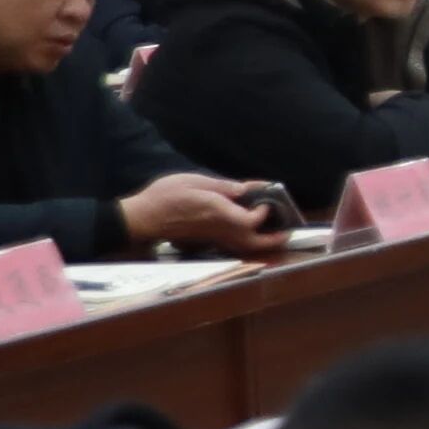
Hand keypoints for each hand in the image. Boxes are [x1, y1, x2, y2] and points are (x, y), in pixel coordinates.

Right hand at [123, 178, 280, 254]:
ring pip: (245, 247)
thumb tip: (244, 190)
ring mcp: (213, 238)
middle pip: (254, 242)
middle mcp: (219, 229)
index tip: (267, 200)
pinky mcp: (206, 242)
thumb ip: (222, 186)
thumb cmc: (165, 196)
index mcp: (219, 213)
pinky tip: (249, 234)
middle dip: (274, 239)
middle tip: (287, 231)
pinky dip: (246, 242)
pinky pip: (233, 246)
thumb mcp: (194, 182)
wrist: (142, 217)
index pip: (252, 219)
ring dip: (263, 243)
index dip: (265, 212)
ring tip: (275, 234)